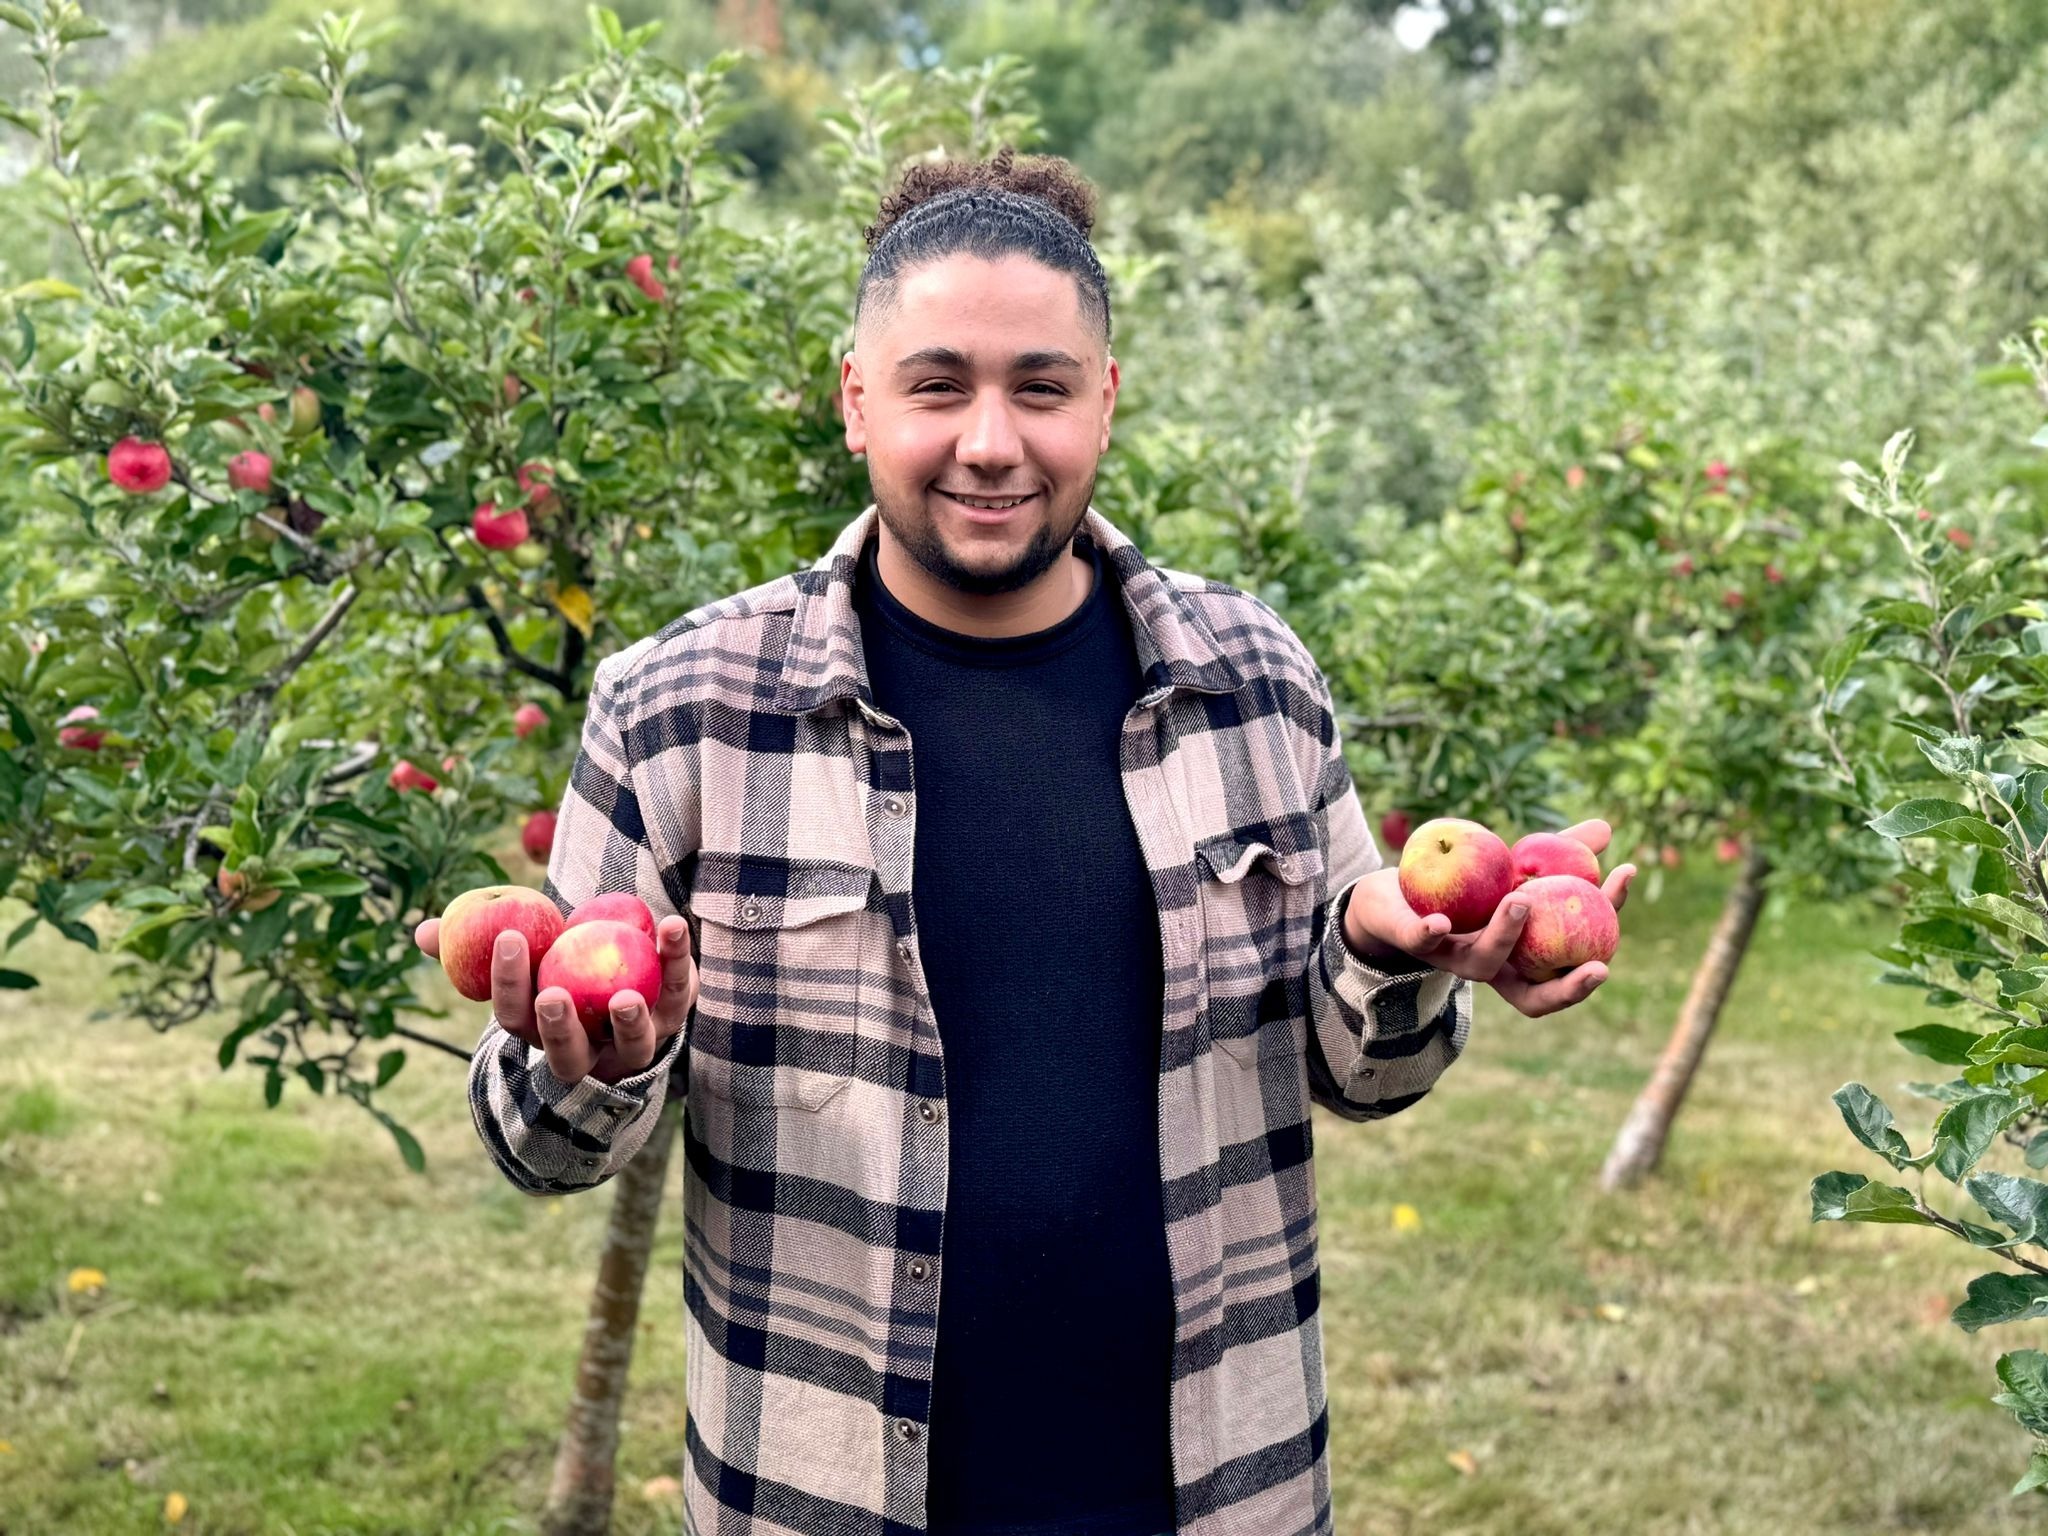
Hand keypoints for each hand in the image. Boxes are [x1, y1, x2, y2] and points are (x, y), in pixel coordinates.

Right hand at [414, 912, 697, 1085]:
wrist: (627, 986)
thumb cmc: (558, 969)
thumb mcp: (522, 957)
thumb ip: (474, 946)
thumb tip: (422, 931)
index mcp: (541, 1032)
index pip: (516, 1018)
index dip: (509, 984)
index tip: (510, 938)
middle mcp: (588, 1050)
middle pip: (569, 1053)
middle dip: (559, 1029)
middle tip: (552, 995)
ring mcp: (635, 1043)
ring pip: (633, 1046)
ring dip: (628, 1024)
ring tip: (624, 999)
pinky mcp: (675, 1017)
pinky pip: (680, 991)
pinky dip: (676, 960)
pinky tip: (671, 926)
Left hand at [1344, 818, 1635, 1018]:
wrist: (1394, 891)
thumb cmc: (1465, 889)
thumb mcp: (1516, 870)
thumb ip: (1560, 855)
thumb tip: (1606, 828)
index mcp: (1522, 960)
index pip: (1570, 966)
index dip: (1602, 938)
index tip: (1624, 903)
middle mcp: (1492, 968)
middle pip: (1536, 997)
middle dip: (1571, 988)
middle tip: (1601, 966)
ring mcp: (1452, 959)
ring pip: (1483, 963)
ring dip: (1504, 936)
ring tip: (1519, 902)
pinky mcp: (1412, 942)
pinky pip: (1422, 944)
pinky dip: (1431, 934)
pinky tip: (1441, 923)